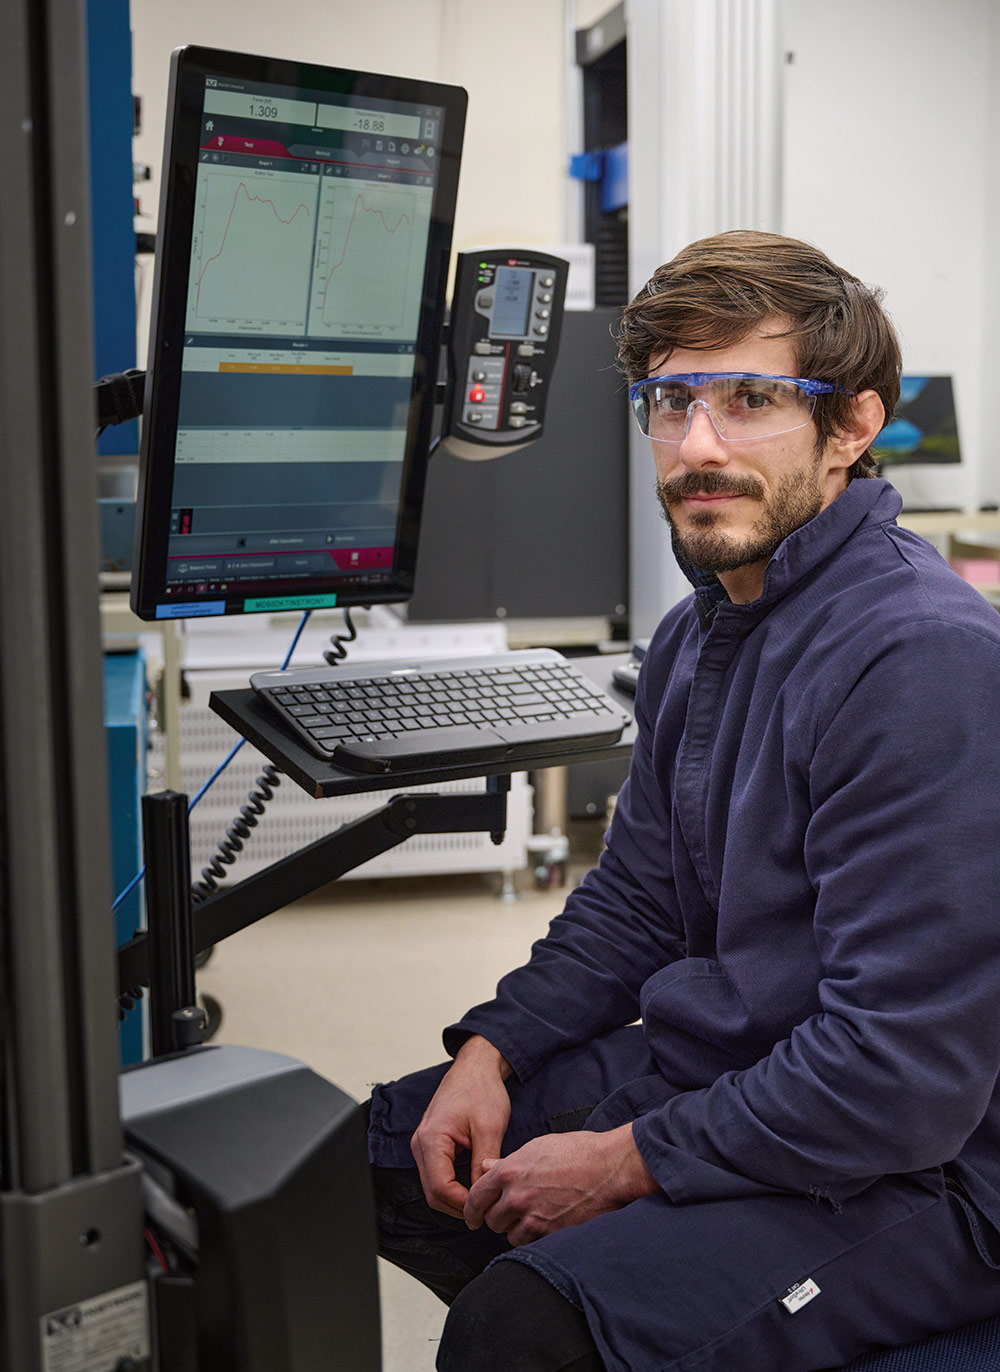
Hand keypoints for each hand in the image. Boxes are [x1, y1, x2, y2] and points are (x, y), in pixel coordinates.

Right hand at [410, 1035, 512, 1218]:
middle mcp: (420, 1143)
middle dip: (458, 1206)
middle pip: (433, 1193)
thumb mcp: (489, 1129)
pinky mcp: (429, 1144)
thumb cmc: (482, 1090)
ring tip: (481, 1200)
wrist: (476, 1067)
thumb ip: (483, 1165)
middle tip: (485, 1211)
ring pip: (433, 1186)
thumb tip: (482, 1198)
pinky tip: (473, 1186)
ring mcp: (422, 1144)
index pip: (440, 1188)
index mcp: (431, 1139)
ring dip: (455, 1198)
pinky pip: (436, 1175)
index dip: (463, 1205)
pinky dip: (452, 1186)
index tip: (486, 1209)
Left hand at [463, 1124, 658, 1246]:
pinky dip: (533, 1238)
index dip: (471, 1209)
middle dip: (498, 1217)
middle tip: (511, 1211)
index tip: (473, 1215)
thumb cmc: (577, 1151)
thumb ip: (507, 1162)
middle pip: (491, 1220)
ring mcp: (533, 1218)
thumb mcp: (537, 1148)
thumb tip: (486, 1167)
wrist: (609, 1168)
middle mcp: (516, 1197)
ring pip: (510, 1235)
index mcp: (509, 1172)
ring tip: (532, 1216)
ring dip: (516, 1229)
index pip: (475, 1198)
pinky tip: (545, 1224)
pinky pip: (531, 1243)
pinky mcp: (551, 1234)